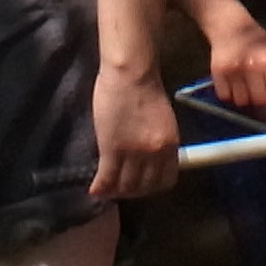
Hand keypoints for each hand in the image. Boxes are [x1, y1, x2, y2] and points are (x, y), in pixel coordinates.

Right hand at [88, 60, 182, 198]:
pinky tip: (94, 188)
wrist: (130, 73)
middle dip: (132, 192)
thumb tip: (151, 160)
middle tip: (121, 188)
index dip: (152, 187)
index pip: (166, 180)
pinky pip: (107, 178)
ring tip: (107, 188)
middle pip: (144, 187)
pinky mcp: (112, 150)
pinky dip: (100, 187)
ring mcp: (134, 153)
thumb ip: (159, 142)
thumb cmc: (146, 89)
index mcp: (171, 144)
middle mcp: (155, 153)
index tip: (142, 184)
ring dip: (115, 191)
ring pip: (125, 186)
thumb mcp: (163, 120)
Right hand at [203, 6, 265, 121]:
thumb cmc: (257, 39)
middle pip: (259, 101)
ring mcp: (232, 71)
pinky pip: (226, 98)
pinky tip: (238, 95)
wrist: (229, 26)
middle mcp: (251, 66)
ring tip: (253, 104)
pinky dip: (233, 100)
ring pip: (242, 103)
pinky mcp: (217, 74)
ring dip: (249, 107)